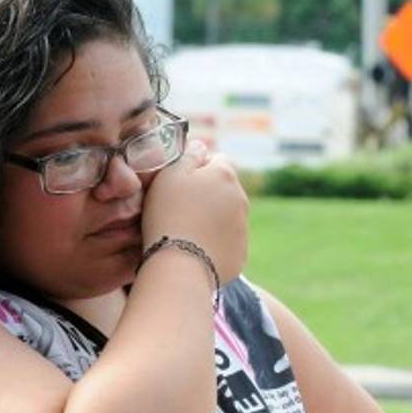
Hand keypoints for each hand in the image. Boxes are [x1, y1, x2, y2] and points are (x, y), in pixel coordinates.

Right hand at [140, 141, 248, 285]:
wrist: (179, 266)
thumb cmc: (168, 216)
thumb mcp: (169, 175)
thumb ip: (187, 155)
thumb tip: (201, 146)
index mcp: (224, 174)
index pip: (216, 159)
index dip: (196, 168)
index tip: (177, 184)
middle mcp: (241, 198)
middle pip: (222, 189)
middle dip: (205, 195)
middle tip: (176, 209)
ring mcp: (243, 227)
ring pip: (226, 215)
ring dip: (209, 219)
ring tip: (183, 232)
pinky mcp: (240, 253)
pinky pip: (226, 242)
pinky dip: (212, 243)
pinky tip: (192, 250)